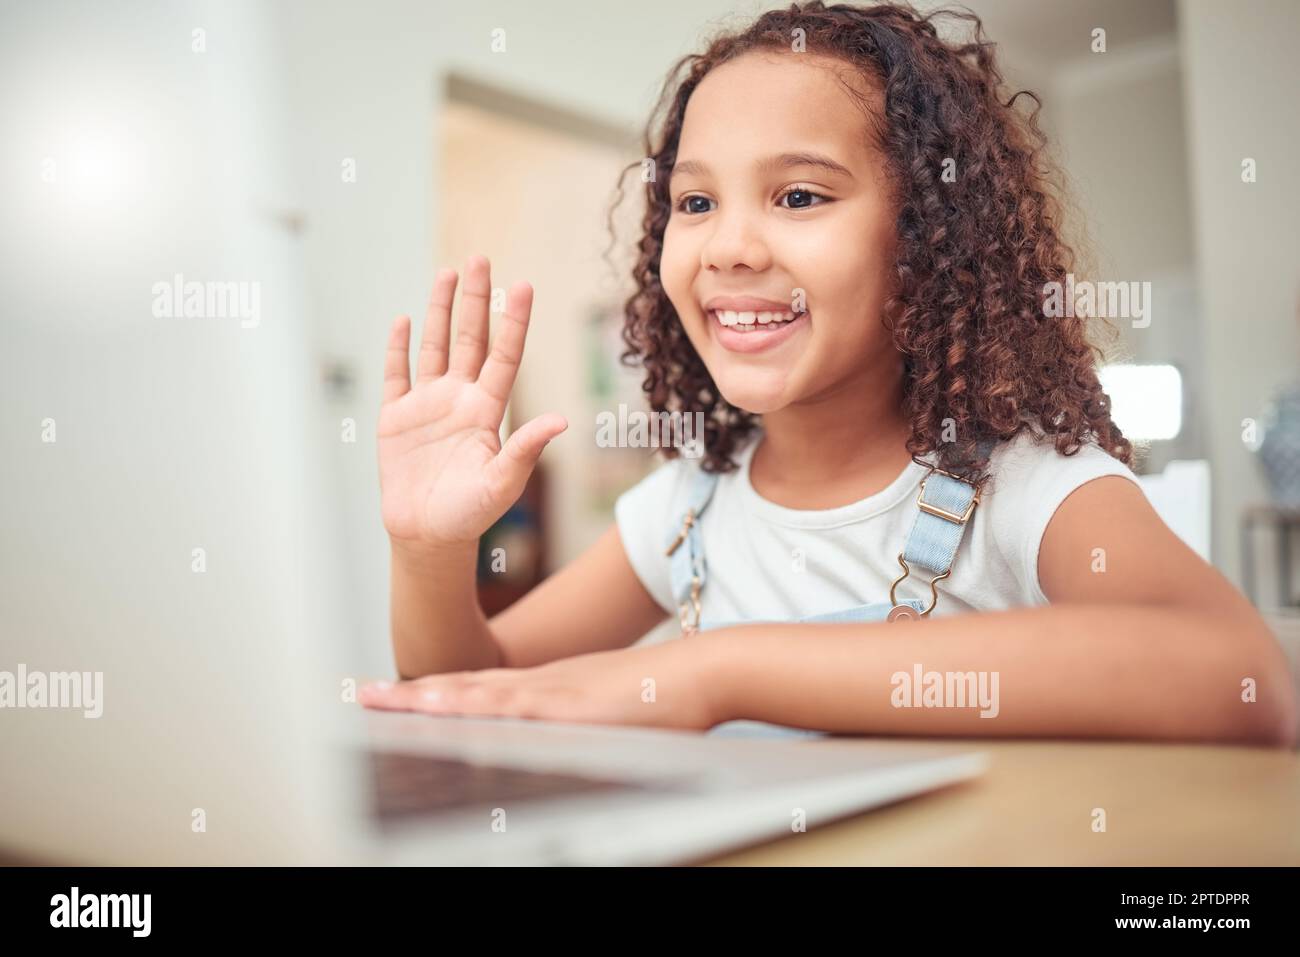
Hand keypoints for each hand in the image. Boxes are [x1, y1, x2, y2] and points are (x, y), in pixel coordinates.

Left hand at [358, 639, 726, 730]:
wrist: (703, 672)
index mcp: (544, 688)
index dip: (429, 695)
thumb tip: (558, 733)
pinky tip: (446, 712)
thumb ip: (574, 720)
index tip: (389, 698)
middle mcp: (539, 686)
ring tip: (380, 701)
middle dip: (408, 696)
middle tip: (361, 696)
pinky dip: (474, 710)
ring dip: (424, 699)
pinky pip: (513, 709)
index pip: (474, 692)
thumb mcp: (605, 710)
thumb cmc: (663, 694)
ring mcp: (552, 694)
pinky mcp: (571, 707)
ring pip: (474, 696)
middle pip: (462, 690)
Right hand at [378, 255, 566, 549]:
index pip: (505, 355)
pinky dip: (399, 348)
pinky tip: (405, 319)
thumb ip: (526, 449)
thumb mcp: (503, 483)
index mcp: (488, 411)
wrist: (428, 537)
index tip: (524, 285)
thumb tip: (561, 421)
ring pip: (435, 347)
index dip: (515, 321)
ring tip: (447, 272)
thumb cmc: (471, 514)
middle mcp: (460, 399)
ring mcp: (427, 405)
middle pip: (470, 338)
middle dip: (476, 299)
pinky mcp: (396, 418)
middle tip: (481, 258)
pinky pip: (397, 375)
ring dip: (440, 310)